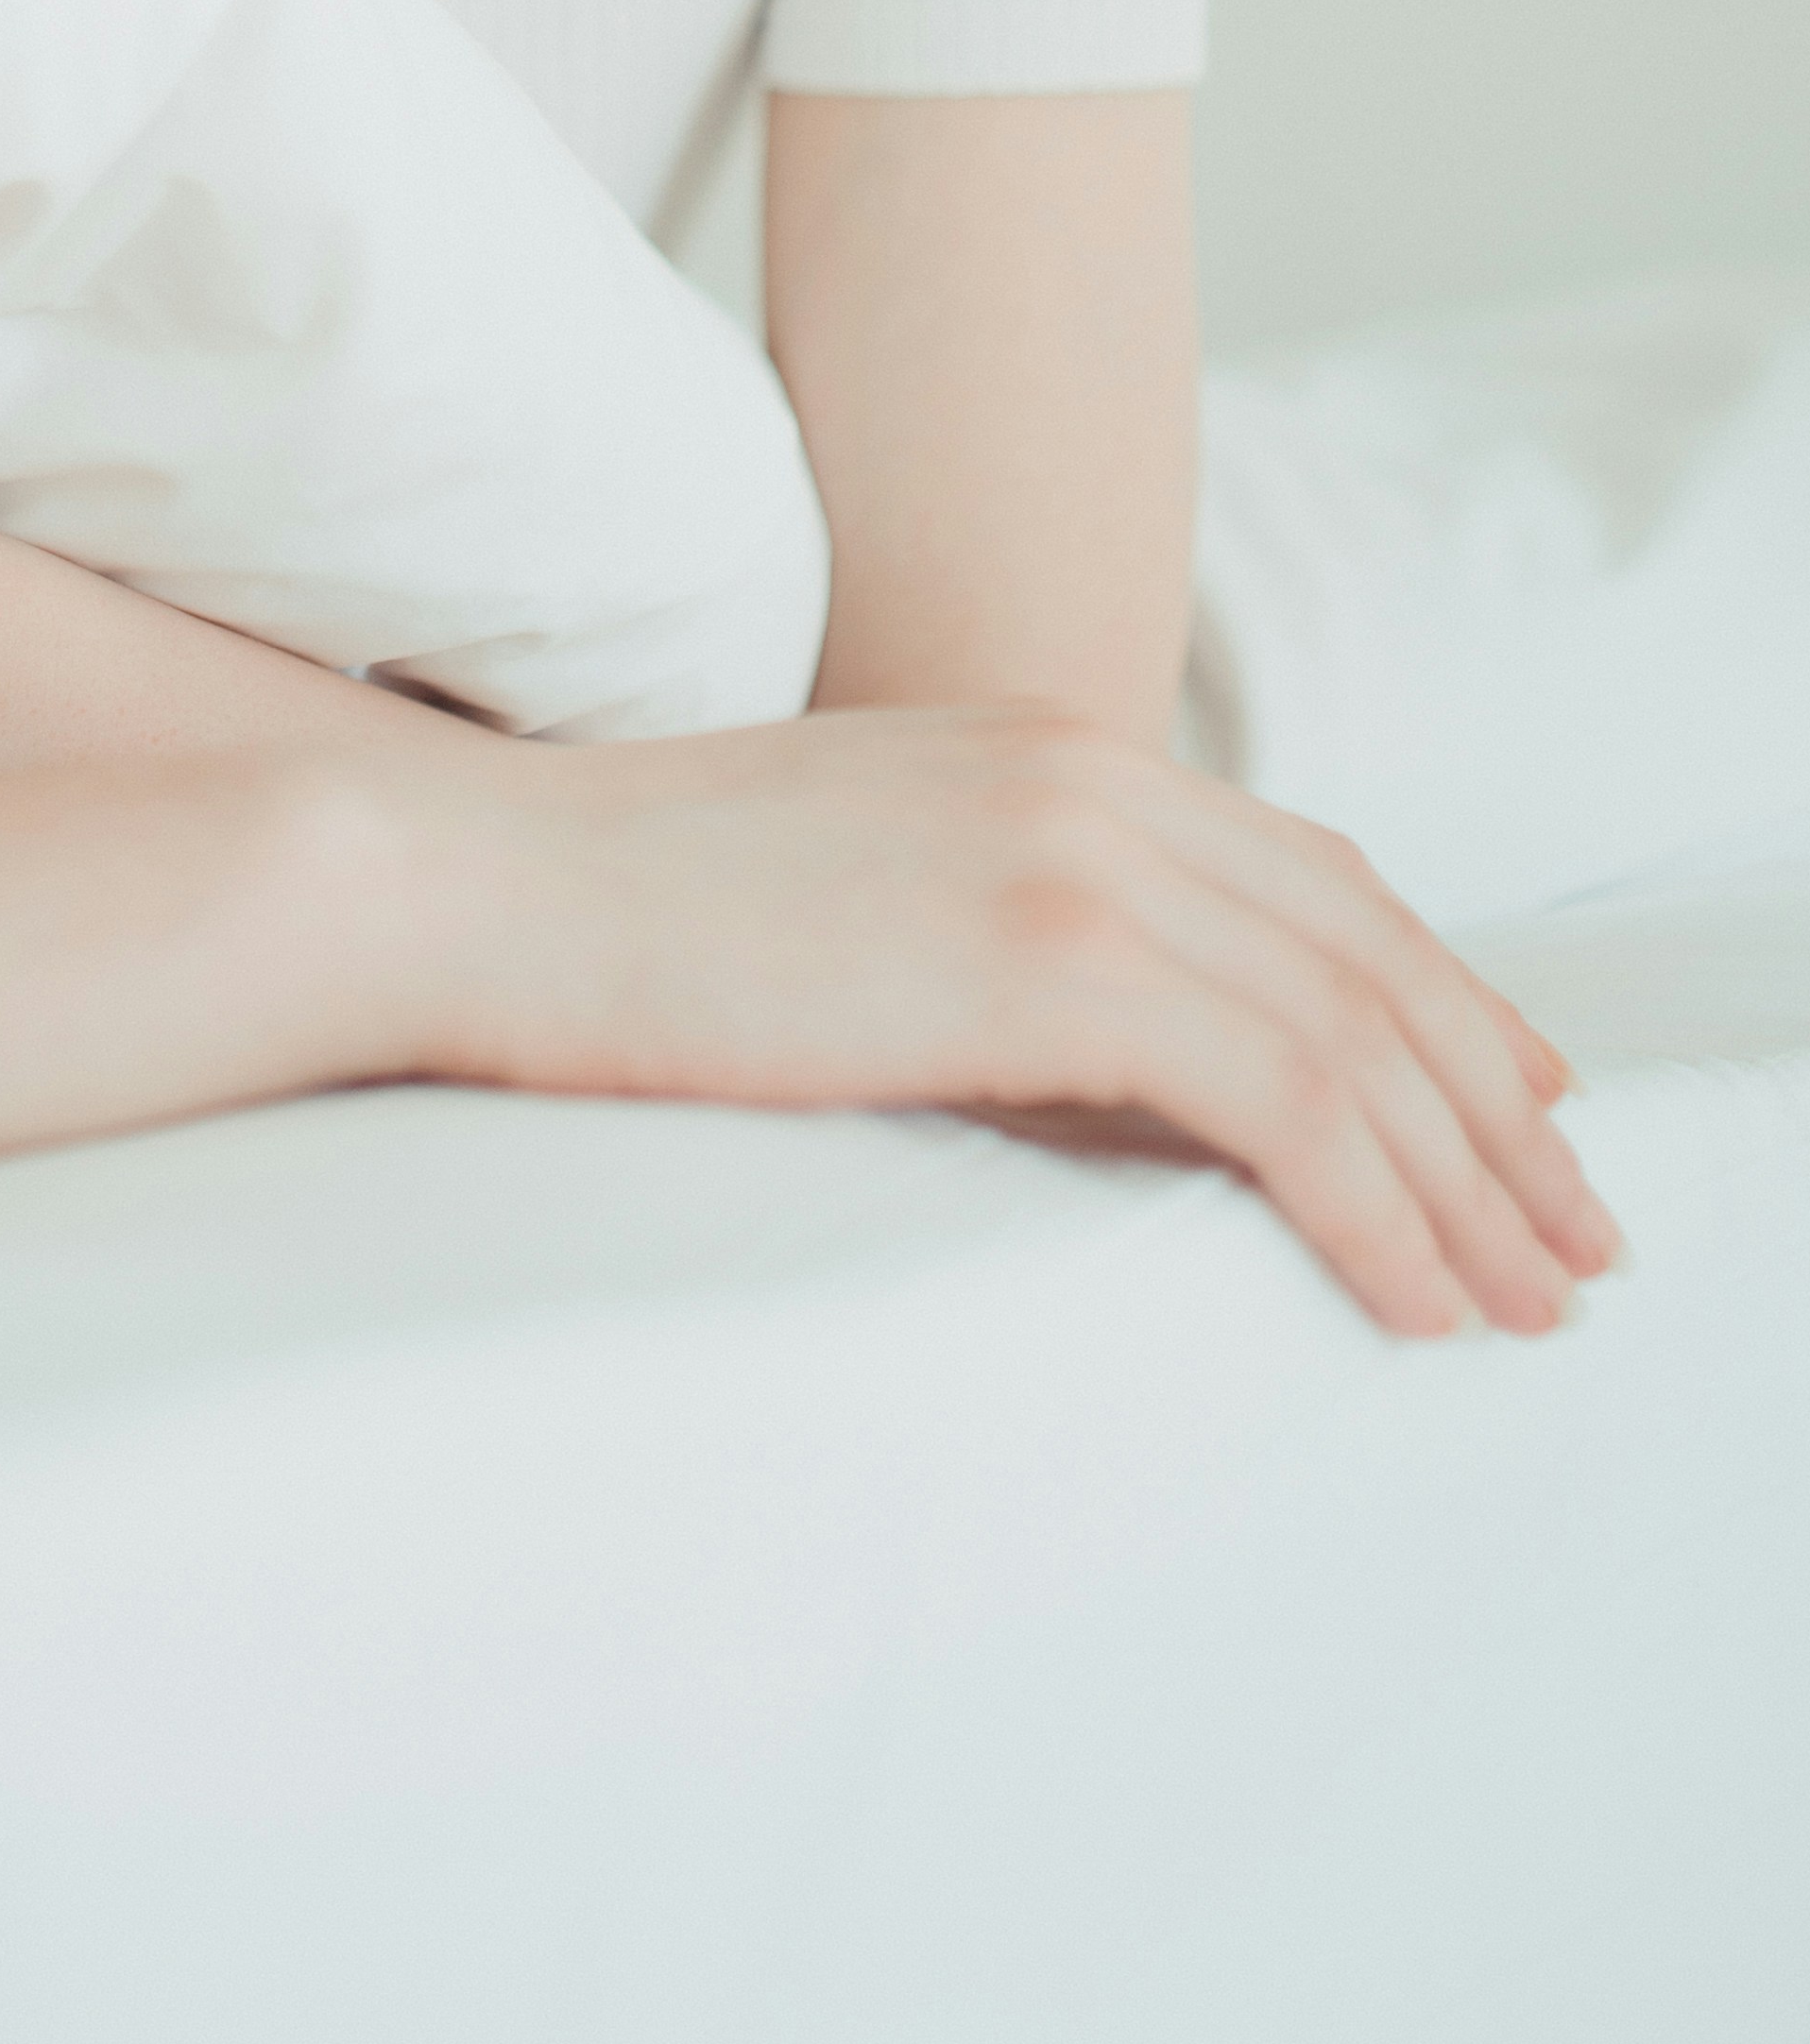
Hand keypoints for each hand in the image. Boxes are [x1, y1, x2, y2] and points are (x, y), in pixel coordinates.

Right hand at [411, 704, 1619, 1338]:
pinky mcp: (1043, 958)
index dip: (1433, 992)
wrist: (470, 882)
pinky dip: (1378, 1208)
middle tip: (1573, 1226)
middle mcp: (1083, 774)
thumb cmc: (606, 918)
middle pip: (1367, 945)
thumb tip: (1080, 1055)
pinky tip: (1416, 1297)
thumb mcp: (836, 884)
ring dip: (1466, 1179)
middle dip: (1494, 1099)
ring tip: (1529, 1295)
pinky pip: (1283, 1098)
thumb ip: (973, 923)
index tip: (1512, 1104)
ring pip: (1355, 1031)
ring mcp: (1068, 854)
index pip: (1306, 872)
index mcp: (1034, 747)